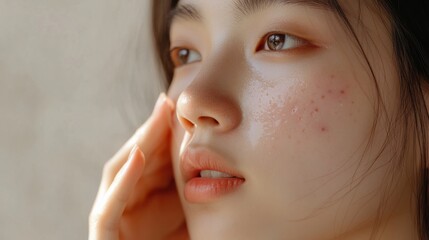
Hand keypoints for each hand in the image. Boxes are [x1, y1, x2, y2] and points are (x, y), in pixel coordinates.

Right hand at [89, 93, 187, 239]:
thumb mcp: (195, 221)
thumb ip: (201, 196)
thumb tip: (224, 169)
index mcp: (149, 201)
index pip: (153, 161)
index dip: (165, 134)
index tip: (181, 109)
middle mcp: (130, 206)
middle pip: (137, 160)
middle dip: (152, 130)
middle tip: (170, 102)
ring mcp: (115, 220)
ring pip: (119, 174)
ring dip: (138, 144)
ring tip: (157, 117)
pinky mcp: (104, 237)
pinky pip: (109, 207)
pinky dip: (122, 181)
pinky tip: (137, 154)